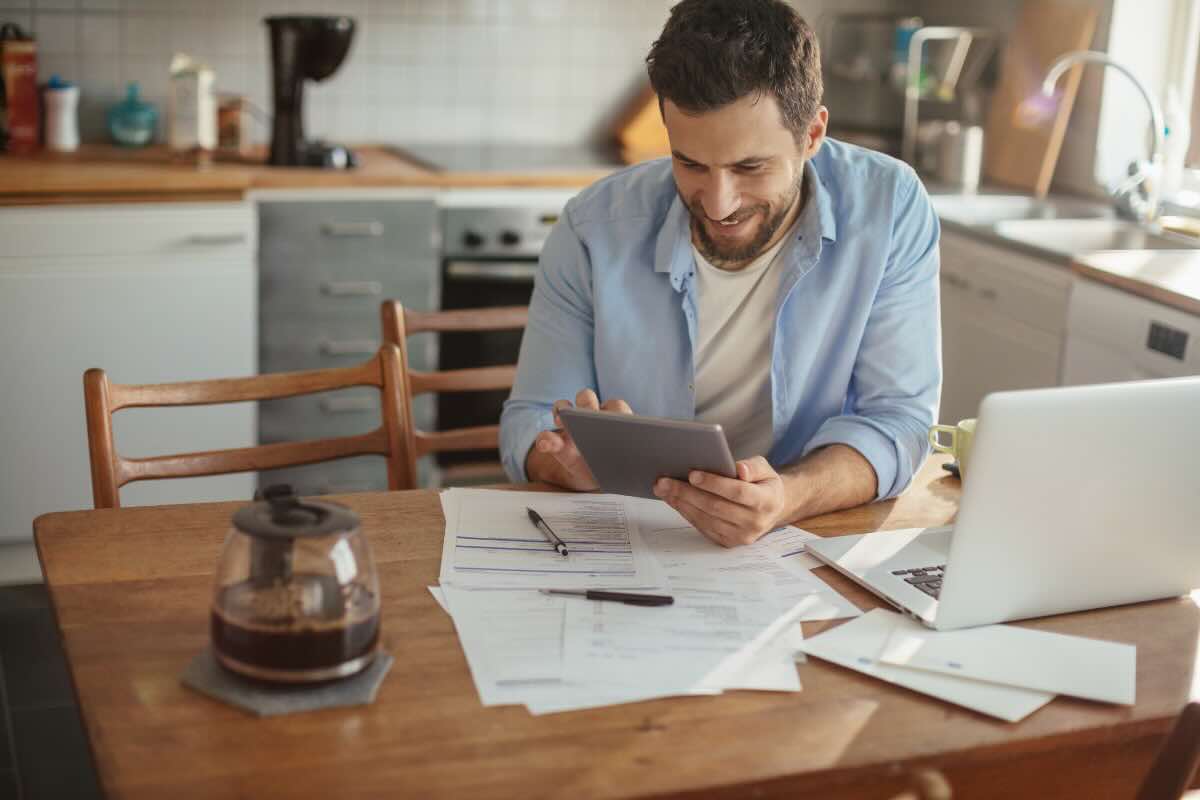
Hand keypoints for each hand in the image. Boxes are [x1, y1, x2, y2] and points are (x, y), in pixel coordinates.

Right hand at [524, 389, 633, 490]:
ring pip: (563, 407)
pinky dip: (545, 440)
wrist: (596, 478)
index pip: (615, 407)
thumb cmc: (617, 468)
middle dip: (586, 404)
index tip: (613, 418)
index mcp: (615, 419)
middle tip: (588, 412)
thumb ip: (631, 460)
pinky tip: (546, 444)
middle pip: (586, 398)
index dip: (614, 410)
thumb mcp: (626, 470)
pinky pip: (546, 437)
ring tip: (562, 421)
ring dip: (562, 411)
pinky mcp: (556, 441)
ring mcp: (571, 426)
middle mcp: (591, 416)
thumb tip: (650, 462)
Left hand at [653, 456, 786, 546]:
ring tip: (663, 489)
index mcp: (766, 501)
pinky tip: (674, 500)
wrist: (773, 509)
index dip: (714, 483)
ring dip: (681, 503)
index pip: (738, 492)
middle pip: (716, 507)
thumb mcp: (765, 469)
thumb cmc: (764, 484)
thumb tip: (739, 469)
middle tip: (665, 481)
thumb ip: (753, 466)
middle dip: (687, 492)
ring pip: (706, 519)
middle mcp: (754, 522)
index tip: (692, 474)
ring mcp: (741, 536)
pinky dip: (686, 513)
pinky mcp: (728, 542)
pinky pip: (703, 527)